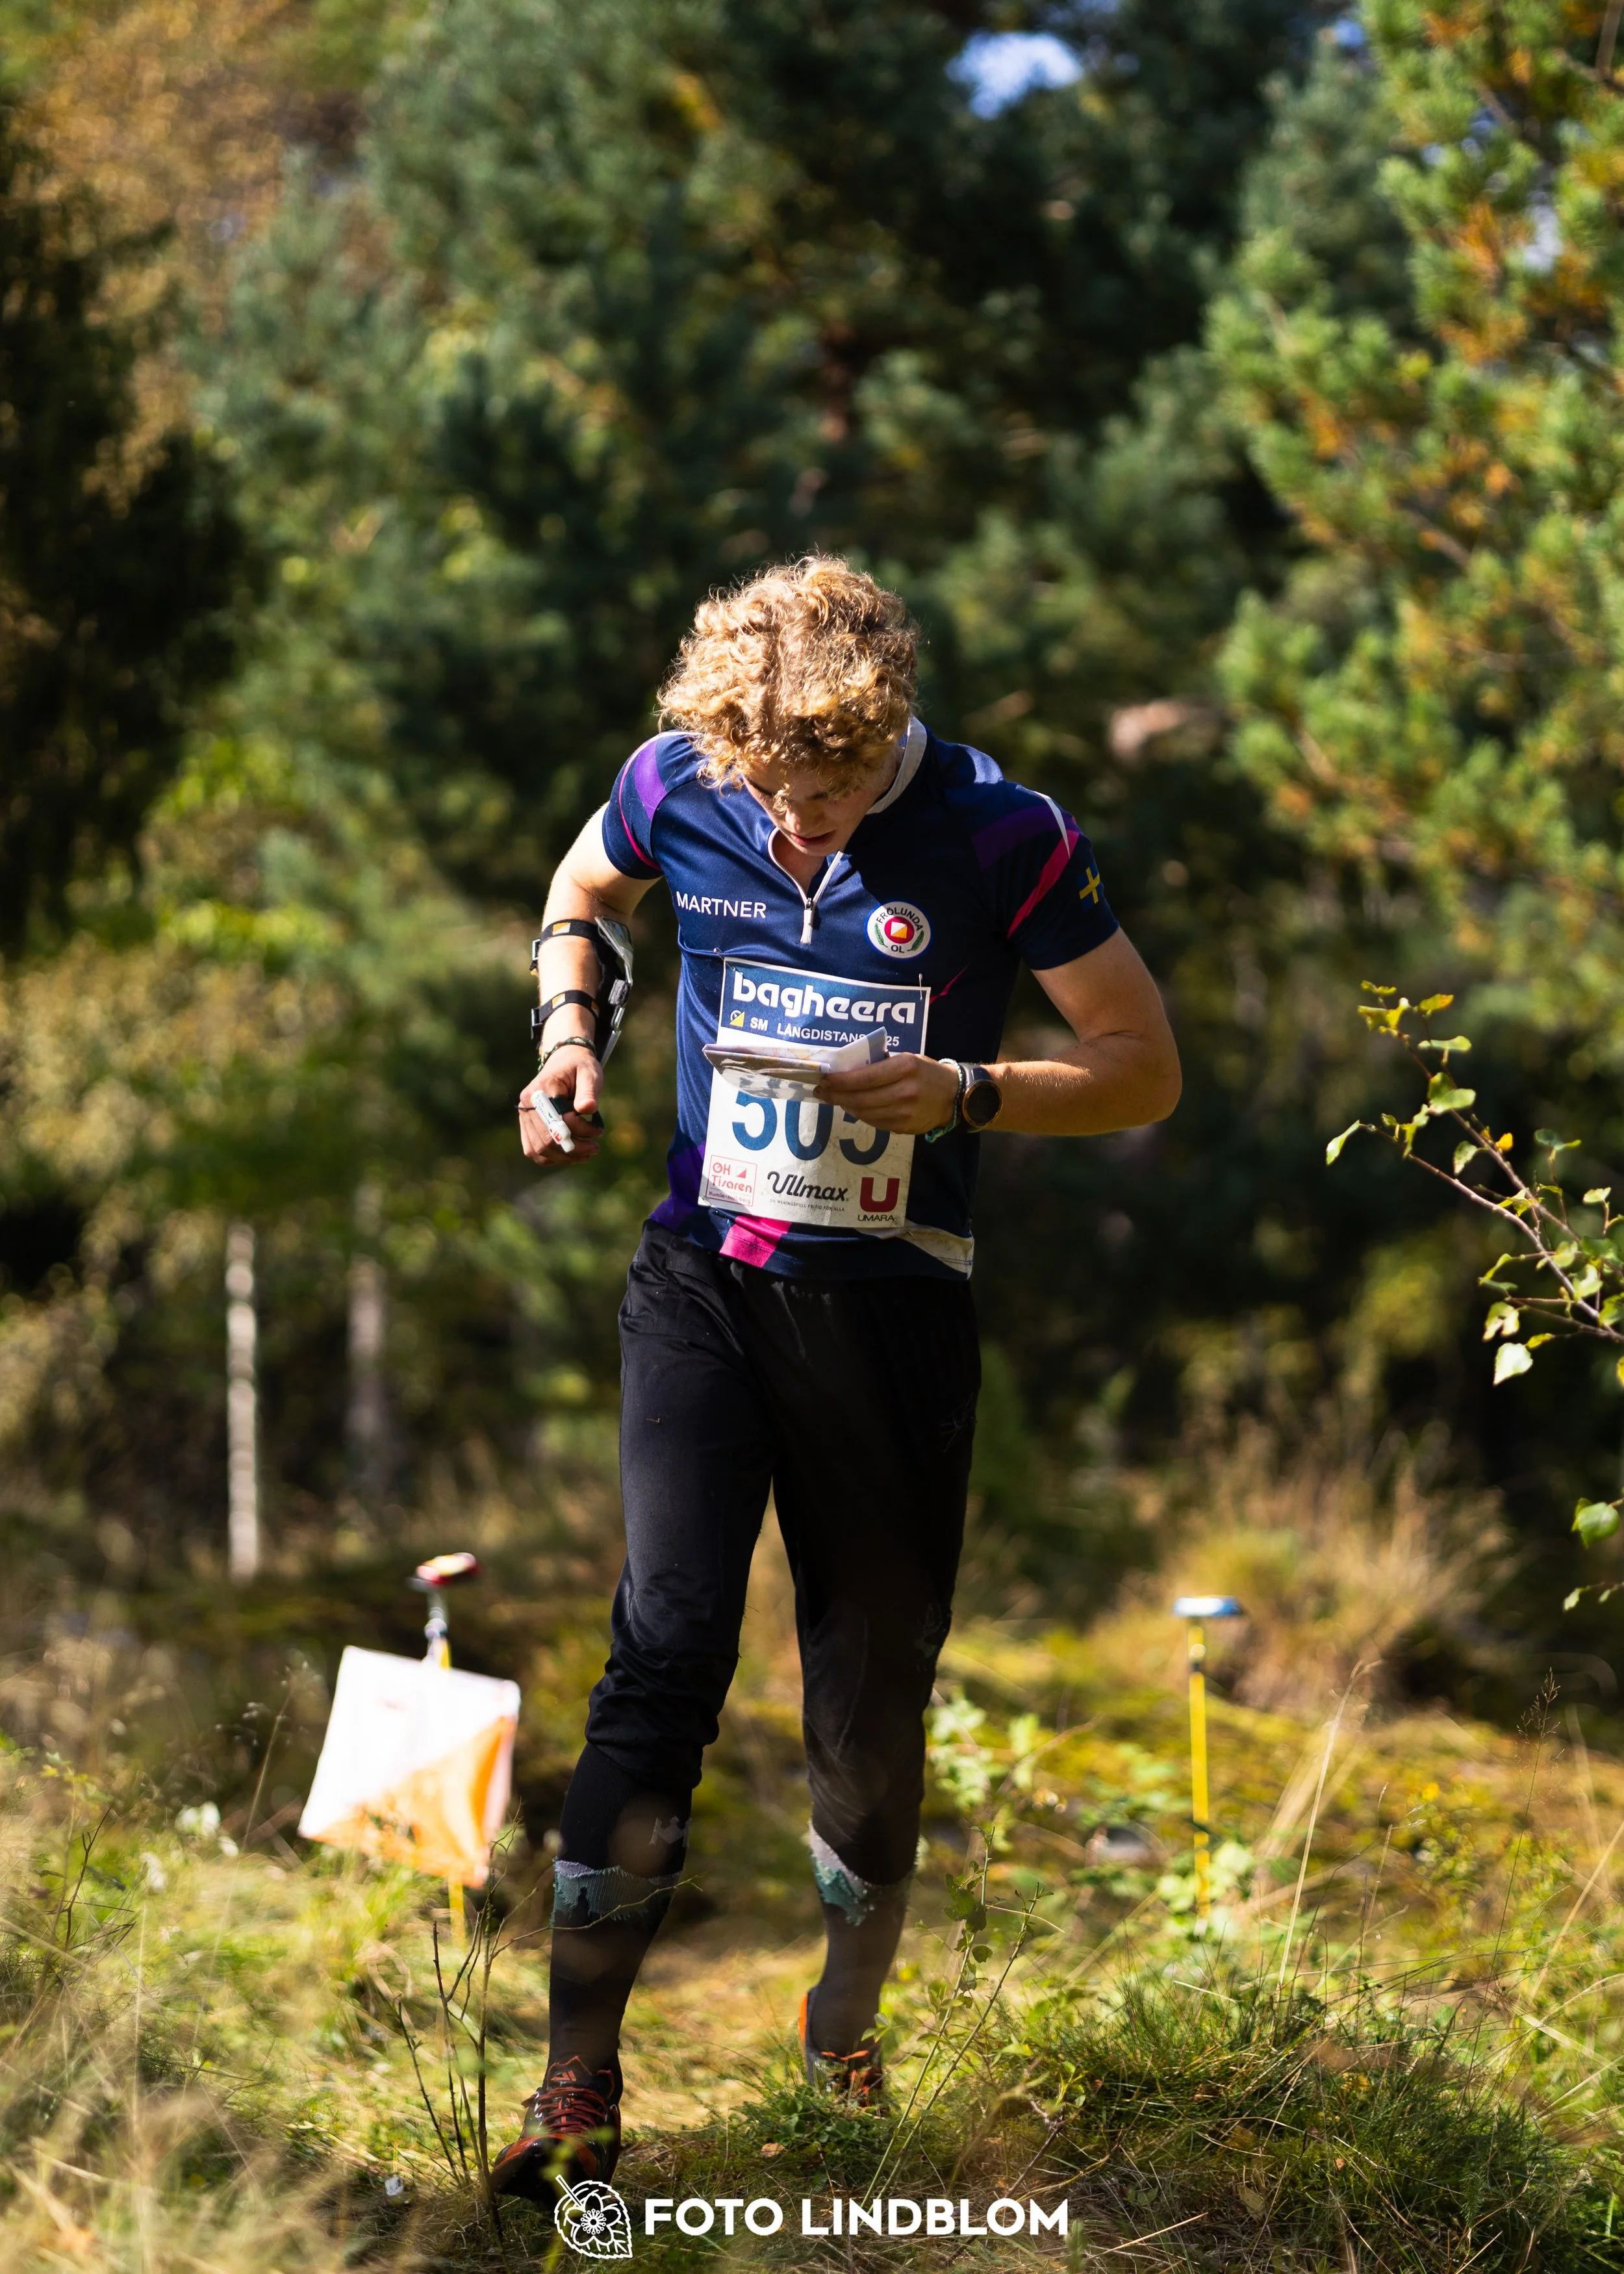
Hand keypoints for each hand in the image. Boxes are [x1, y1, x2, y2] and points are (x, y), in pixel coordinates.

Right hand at [518, 1042, 602, 1164]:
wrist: (564, 1062)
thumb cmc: (579, 1068)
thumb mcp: (589, 1074)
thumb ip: (589, 1091)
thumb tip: (588, 1108)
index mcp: (541, 1089)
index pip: (560, 1119)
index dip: (581, 1130)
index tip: (599, 1130)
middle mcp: (527, 1104)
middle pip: (547, 1139)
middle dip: (574, 1149)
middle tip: (595, 1149)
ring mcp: (524, 1116)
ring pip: (539, 1149)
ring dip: (564, 1157)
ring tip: (586, 1154)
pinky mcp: (526, 1125)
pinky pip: (533, 1150)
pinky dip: (551, 1157)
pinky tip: (570, 1156)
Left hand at [815, 1052, 959, 1135]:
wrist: (953, 1096)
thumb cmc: (925, 1072)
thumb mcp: (906, 1058)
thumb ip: (880, 1064)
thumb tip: (846, 1070)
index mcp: (904, 1068)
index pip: (864, 1077)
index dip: (840, 1081)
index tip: (825, 1079)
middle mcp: (904, 1091)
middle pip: (860, 1098)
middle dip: (836, 1095)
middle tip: (822, 1091)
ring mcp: (904, 1113)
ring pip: (864, 1113)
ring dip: (845, 1106)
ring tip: (835, 1099)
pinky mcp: (904, 1128)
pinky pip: (874, 1122)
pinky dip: (860, 1115)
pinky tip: (854, 1107)